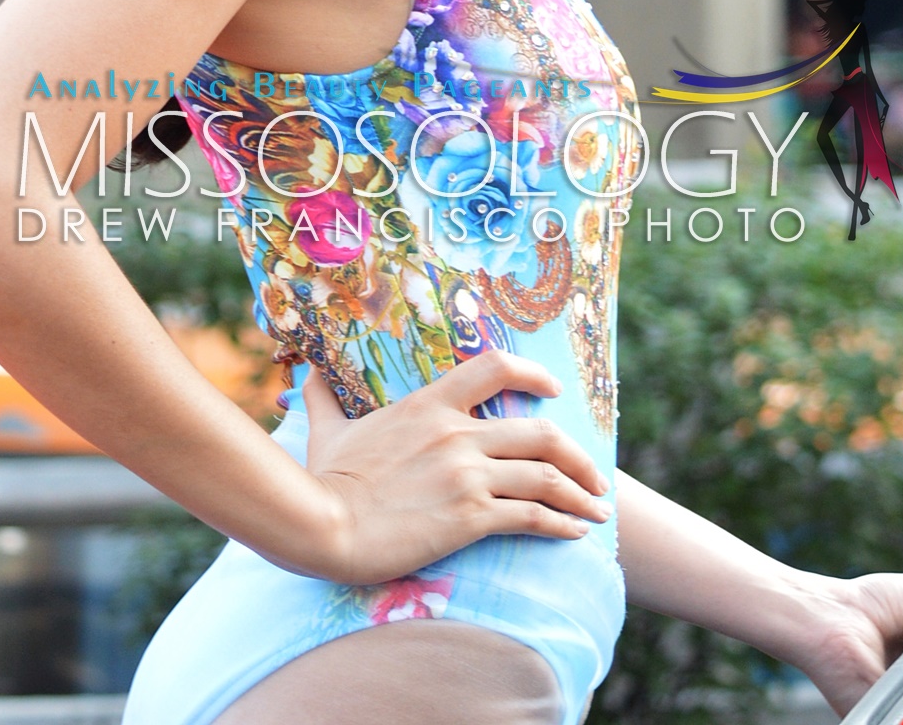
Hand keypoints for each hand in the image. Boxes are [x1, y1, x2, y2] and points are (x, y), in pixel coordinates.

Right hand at [298, 350, 613, 585]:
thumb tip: (304, 376)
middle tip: (594, 475)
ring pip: (546, 474)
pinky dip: (562, 523)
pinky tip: (574, 534)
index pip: (494, 368)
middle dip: (577, 456)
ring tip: (597, 511)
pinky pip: (532, 516)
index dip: (533, 374)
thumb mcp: (327, 429)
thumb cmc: (323, 480)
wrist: (322, 524)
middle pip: (541, 431)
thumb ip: (323, 398)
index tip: (554, 389)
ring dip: (581, 494)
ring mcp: (466, 474)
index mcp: (429, 405)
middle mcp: (456, 433)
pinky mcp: (470, 517)